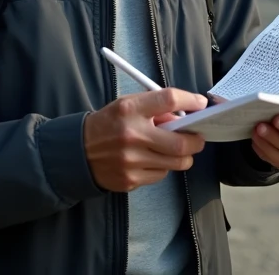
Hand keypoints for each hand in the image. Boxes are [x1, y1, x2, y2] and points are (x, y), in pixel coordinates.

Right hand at [82, 88, 207, 191]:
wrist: (78, 152)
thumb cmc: (108, 124)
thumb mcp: (127, 106)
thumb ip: (155, 108)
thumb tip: (185, 116)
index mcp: (130, 110)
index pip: (169, 99)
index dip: (191, 100)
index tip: (201, 104)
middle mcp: (131, 135)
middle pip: (181, 142)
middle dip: (196, 141)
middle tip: (198, 138)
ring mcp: (131, 160)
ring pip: (176, 162)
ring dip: (182, 156)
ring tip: (176, 149)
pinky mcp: (130, 179)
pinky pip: (161, 174)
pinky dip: (163, 167)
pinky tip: (152, 159)